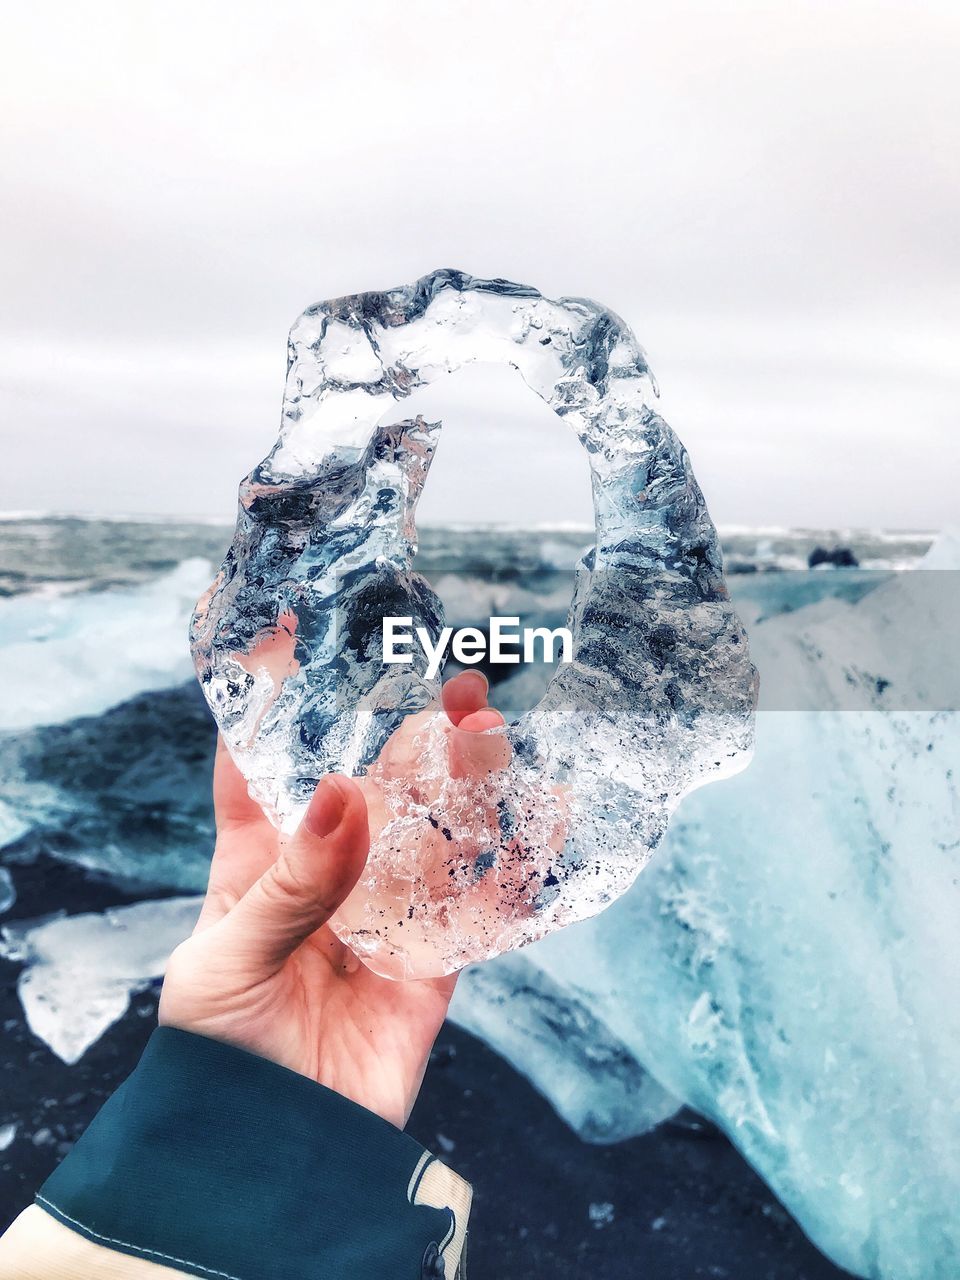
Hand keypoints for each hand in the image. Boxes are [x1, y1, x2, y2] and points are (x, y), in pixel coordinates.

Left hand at [158, 670, 500, 1128]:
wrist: (272, 1156)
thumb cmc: (218, 1054)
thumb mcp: (230, 961)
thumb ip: (290, 884)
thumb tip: (348, 796)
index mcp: (257, 863)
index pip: (262, 770)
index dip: (276, 708)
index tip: (301, 637)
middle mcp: (327, 877)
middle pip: (374, 791)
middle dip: (407, 737)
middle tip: (449, 687)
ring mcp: (384, 917)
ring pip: (436, 836)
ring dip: (467, 786)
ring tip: (496, 732)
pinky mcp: (433, 963)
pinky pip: (482, 907)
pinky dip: (516, 865)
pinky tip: (544, 815)